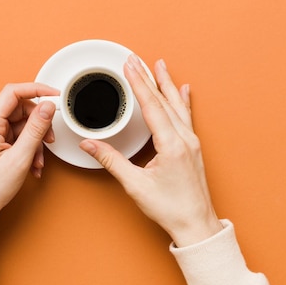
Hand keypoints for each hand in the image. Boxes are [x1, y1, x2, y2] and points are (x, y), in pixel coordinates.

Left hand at [0, 83, 58, 258]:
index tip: (54, 94)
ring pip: (20, 125)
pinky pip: (16, 137)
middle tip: (50, 138)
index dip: (36, 89)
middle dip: (38, 123)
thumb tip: (47, 106)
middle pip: (19, 109)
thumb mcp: (20, 158)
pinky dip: (28, 148)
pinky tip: (32, 165)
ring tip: (38, 160)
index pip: (13, 93)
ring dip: (35, 140)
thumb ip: (35, 129)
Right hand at [80, 55, 222, 246]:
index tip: (130, 65)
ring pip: (178, 105)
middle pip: (165, 100)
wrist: (196, 225)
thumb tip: (90, 145)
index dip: (139, 83)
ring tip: (160, 66)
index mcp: (172, 144)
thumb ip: (112, 161)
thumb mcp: (135, 185)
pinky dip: (183, 100)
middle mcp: (185, 139)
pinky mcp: (193, 147)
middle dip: (149, 77)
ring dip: (167, 84)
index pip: (152, 105)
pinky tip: (185, 91)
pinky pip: (187, 116)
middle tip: (137, 59)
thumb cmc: (170, 208)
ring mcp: (192, 142)